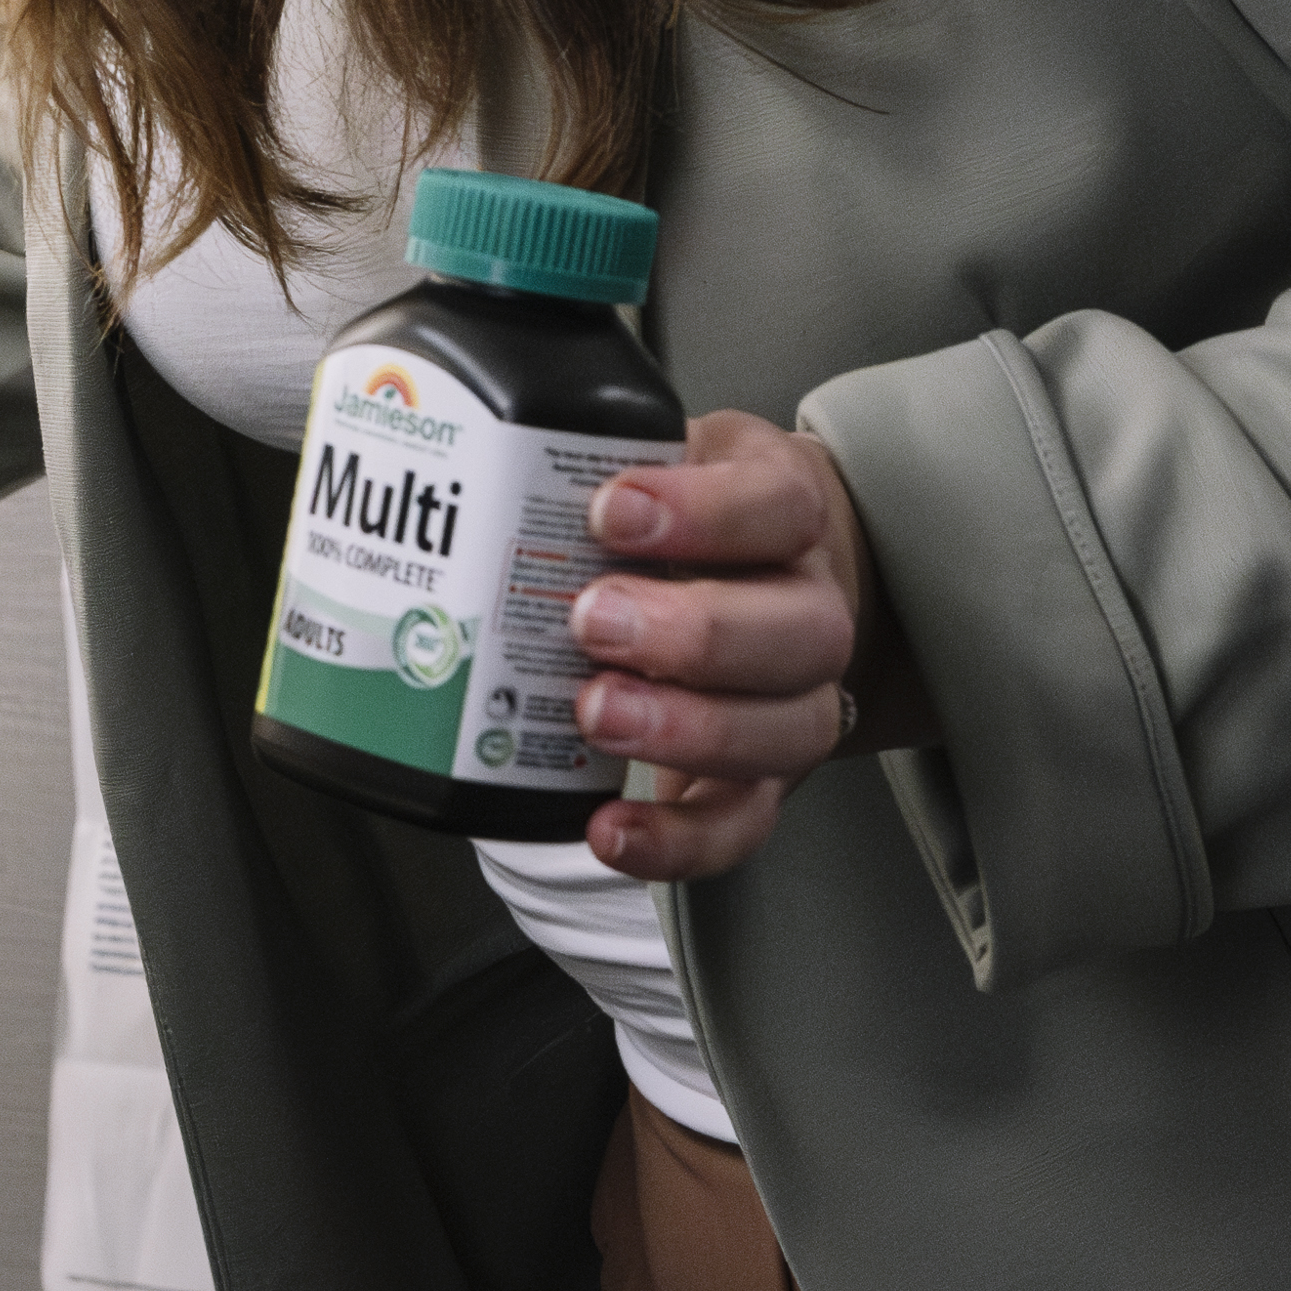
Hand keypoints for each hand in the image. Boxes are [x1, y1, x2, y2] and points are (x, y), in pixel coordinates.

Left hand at [565, 415, 915, 883]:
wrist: (758, 574)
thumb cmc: (685, 518)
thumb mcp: (660, 456)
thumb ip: (598, 456)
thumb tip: (482, 451)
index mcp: (784, 512)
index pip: (777, 505)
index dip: (702, 512)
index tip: (612, 508)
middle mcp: (808, 608)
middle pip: (798, 631)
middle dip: (691, 633)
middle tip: (593, 619)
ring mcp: (795, 699)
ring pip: (786, 731)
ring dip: (687, 730)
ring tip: (595, 712)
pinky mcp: (761, 778)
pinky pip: (742, 824)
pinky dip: (676, 839)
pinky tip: (608, 827)